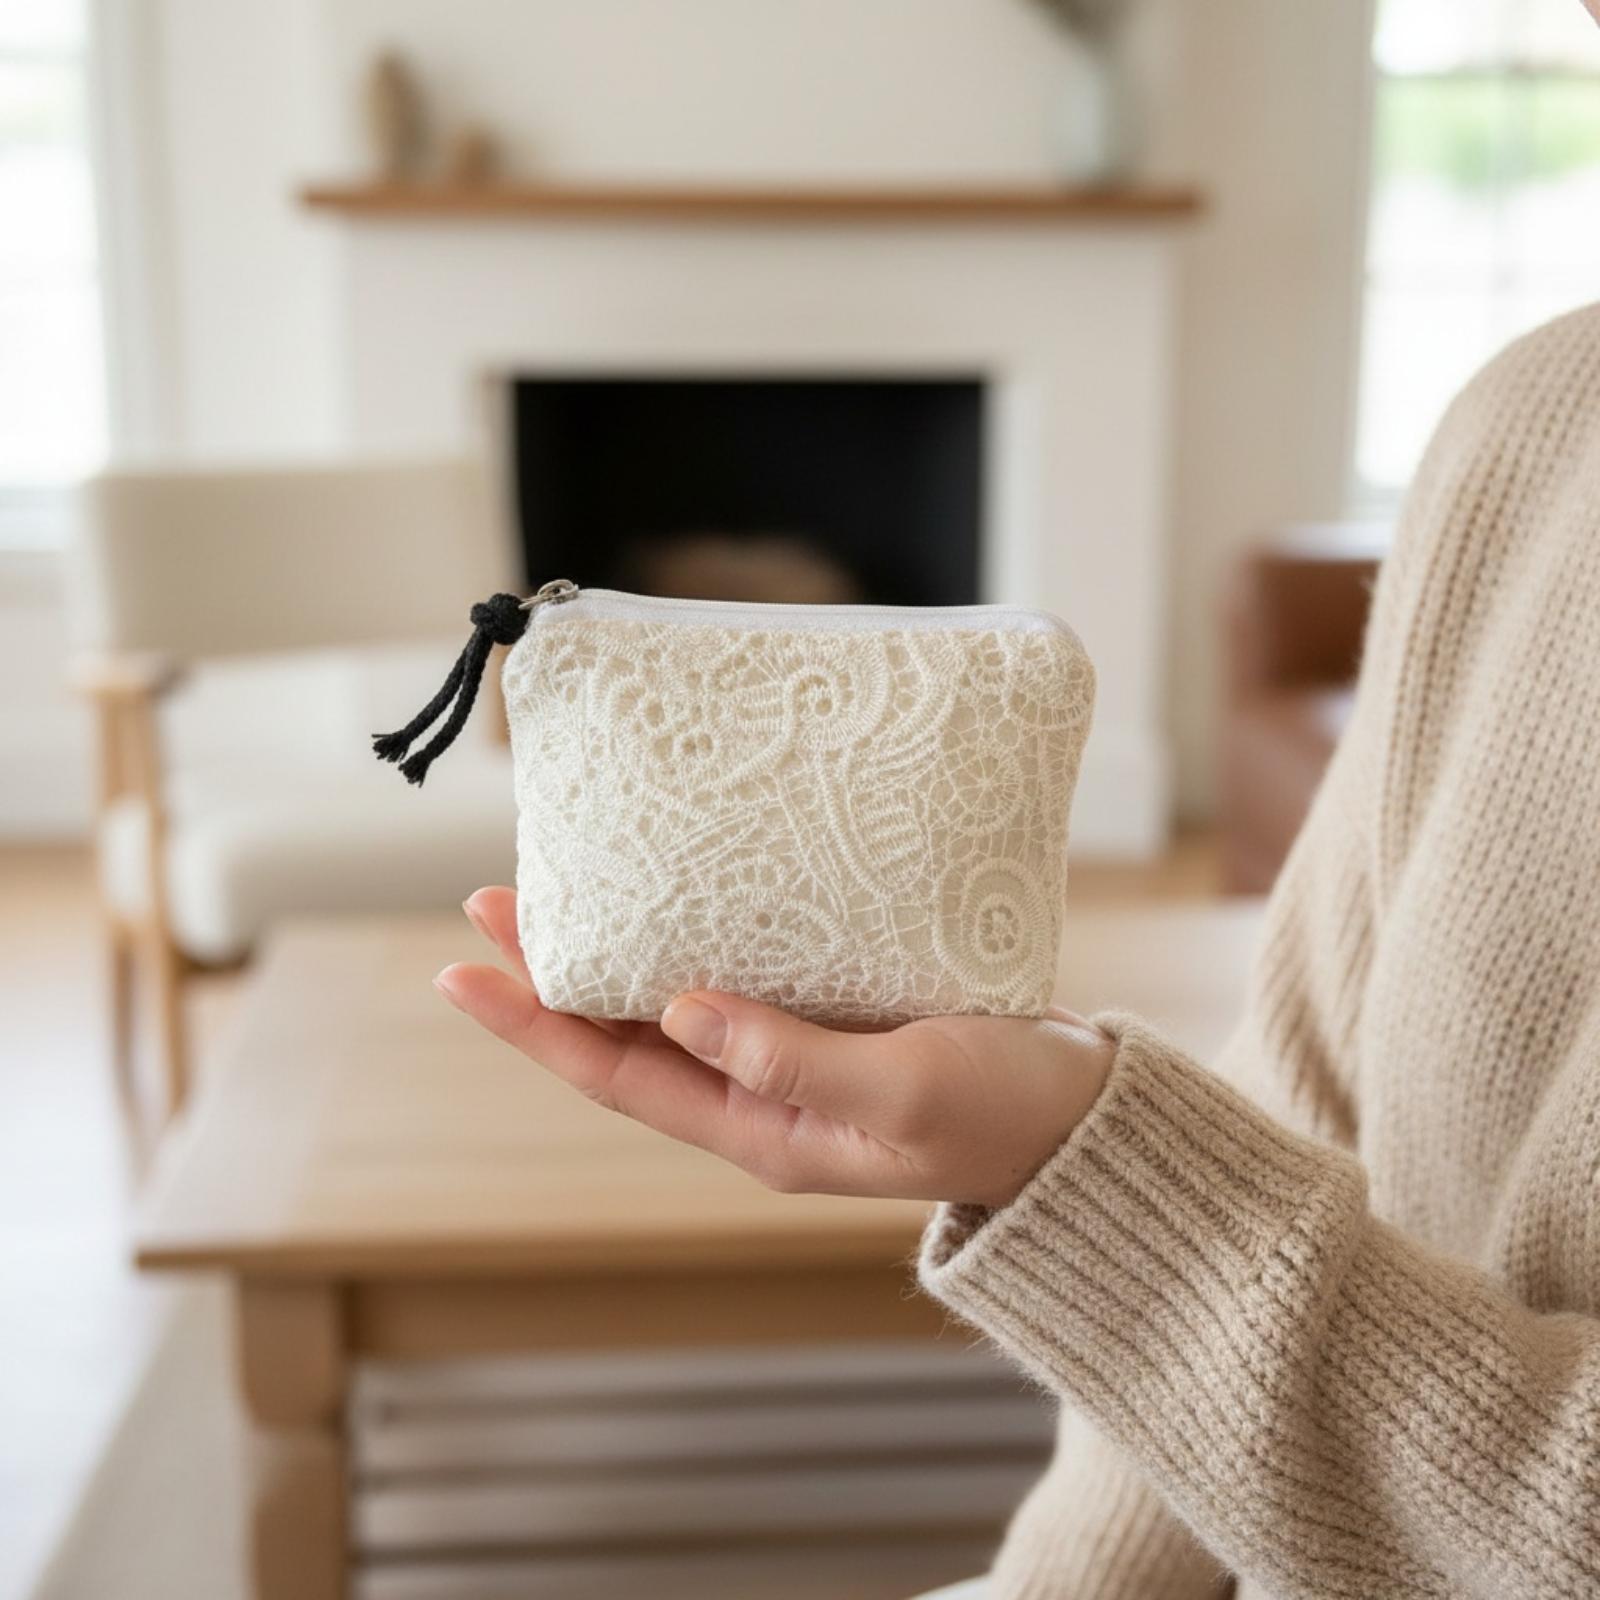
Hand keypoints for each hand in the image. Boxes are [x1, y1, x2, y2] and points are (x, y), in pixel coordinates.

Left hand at [436, 887, 1116, 1209]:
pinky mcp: (832, 1022)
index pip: (616, 1077)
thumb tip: (682, 1009)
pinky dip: (692, 937)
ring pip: (673, 1005)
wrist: (1082, 1119)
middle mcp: (759, 1099)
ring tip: (568, 888)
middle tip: (496, 897)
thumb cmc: (1004, 1113)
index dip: (533, 1026)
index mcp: (760, 1129)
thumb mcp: (902, 1093)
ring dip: (615, 951)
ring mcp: (793, 1062)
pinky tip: (681, 895)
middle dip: (554, 975)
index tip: (463, 969)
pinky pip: (737, 979)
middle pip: (627, 1036)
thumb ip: (794, 1061)